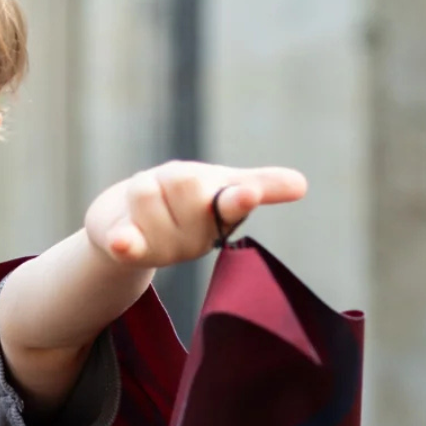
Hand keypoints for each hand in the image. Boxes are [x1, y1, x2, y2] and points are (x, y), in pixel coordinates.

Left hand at [84, 160, 307, 268]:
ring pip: (147, 191)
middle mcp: (194, 239)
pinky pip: (127, 244)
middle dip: (170, 175)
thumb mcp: (221, 186)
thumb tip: (302, 185)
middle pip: (183, 181)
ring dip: (142, 187)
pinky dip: (124, 241)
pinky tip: (122, 241)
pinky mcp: (127, 250)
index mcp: (221, 217)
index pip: (234, 205)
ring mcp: (161, 248)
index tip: (248, 193)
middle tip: (167, 188)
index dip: (240, 198)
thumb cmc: (182, 199)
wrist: (127, 224)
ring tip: (147, 203)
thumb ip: (259, 183)